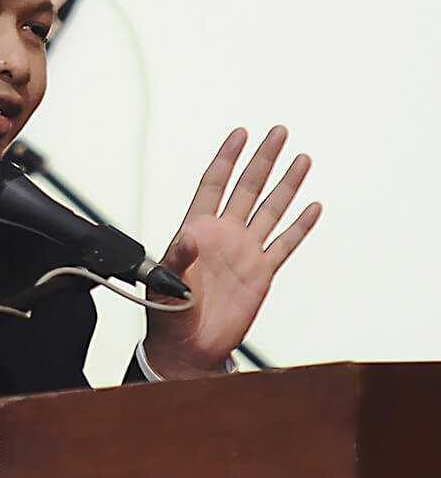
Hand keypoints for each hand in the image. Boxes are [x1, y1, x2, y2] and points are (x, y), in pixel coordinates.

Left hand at [143, 126, 321, 377]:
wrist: (188, 345)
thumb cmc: (167, 313)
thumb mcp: (164, 282)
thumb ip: (177, 257)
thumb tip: (187, 238)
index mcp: (196, 230)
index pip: (214, 184)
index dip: (227, 159)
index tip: (240, 134)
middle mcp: (223, 235)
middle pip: (247, 189)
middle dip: (263, 160)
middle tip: (279, 132)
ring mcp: (244, 252)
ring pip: (270, 211)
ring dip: (286, 185)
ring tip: (302, 159)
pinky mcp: (261, 273)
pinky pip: (284, 244)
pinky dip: (299, 226)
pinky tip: (312, 207)